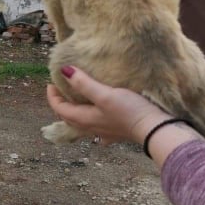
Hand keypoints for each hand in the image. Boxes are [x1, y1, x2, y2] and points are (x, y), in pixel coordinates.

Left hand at [47, 66, 178, 146]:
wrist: (153, 130)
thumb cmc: (128, 110)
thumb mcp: (104, 94)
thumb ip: (84, 83)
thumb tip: (64, 71)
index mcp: (84, 119)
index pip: (60, 108)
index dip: (53, 96)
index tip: (51, 83)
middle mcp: (90, 129)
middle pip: (69, 117)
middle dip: (61, 104)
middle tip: (60, 90)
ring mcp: (103, 133)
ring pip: (82, 123)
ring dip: (75, 112)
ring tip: (77, 101)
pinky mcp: (116, 134)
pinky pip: (98, 128)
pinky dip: (93, 121)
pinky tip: (99, 119)